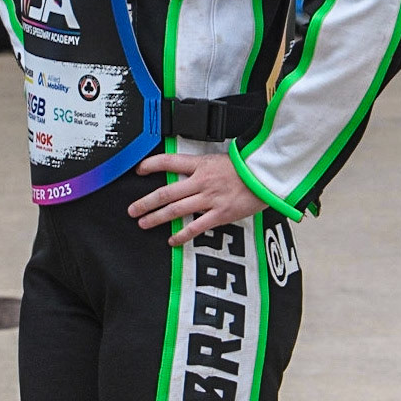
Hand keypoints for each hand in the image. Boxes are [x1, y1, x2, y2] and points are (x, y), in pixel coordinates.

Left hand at [127, 152, 266, 246]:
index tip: (138, 170)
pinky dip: (182, 235)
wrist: (267, 176)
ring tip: (143, 223)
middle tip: (132, 209)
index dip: (151, 165)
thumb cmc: (245, 168)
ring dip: (157, 217)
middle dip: (146, 202)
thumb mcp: (217, 160)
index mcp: (200, 165)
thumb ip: (198, 167)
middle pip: (166, 192)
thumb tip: (182, 171)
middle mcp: (201, 182)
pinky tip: (172, 240)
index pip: (169, 161)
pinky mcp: (220, 214)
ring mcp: (210, 199)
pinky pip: (197, 227)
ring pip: (176, 210)